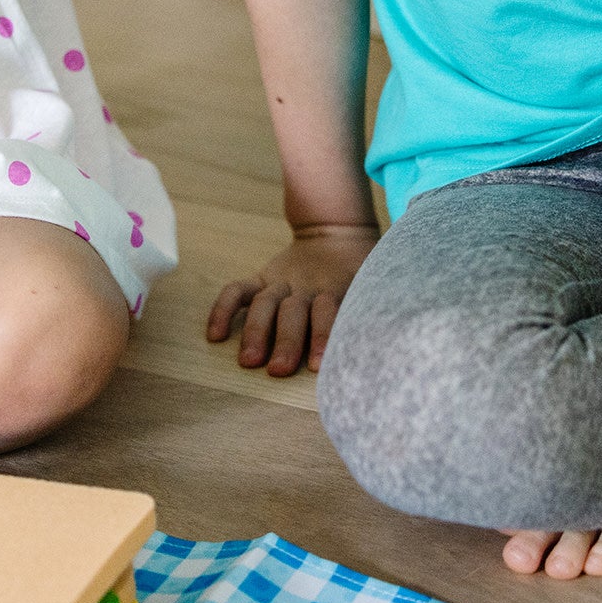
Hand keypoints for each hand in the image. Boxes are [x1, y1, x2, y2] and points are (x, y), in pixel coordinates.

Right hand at [206, 224, 378, 375]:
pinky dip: (223, 309)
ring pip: (266, 303)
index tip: (317, 364)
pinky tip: (214, 335)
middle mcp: (306, 286)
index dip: (323, 335)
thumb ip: (374, 309)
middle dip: (286, 341)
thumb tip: (386, 345)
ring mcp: (280, 281)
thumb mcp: (373, 283)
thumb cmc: (360, 270)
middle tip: (278, 370)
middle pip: (294, 311)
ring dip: (256, 332)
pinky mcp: (262, 278)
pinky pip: (238, 291)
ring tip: (248, 361)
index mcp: (338, 287)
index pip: (329, 310)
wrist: (337, 232)